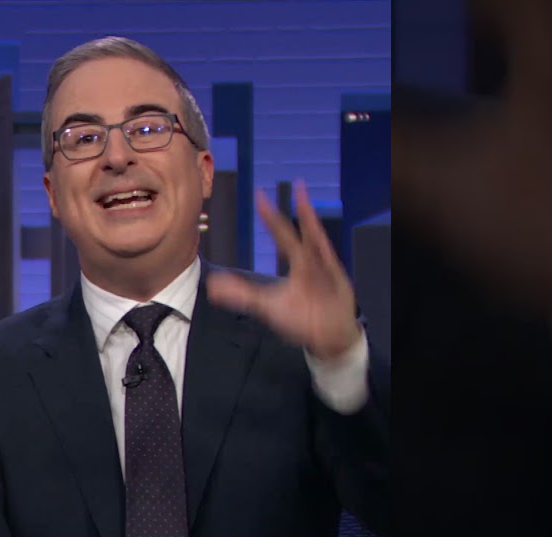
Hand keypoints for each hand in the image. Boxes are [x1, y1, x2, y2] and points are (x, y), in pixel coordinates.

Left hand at [207, 182, 360, 359]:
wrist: (329, 337)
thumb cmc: (303, 317)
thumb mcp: (268, 305)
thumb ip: (242, 294)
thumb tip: (213, 286)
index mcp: (298, 263)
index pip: (281, 234)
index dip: (270, 217)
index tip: (260, 195)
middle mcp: (313, 261)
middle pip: (303, 232)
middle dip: (300, 208)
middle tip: (296, 183)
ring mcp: (327, 271)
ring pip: (318, 242)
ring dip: (313, 222)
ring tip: (307, 200)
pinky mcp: (337, 284)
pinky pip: (329, 267)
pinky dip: (324, 255)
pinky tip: (320, 240)